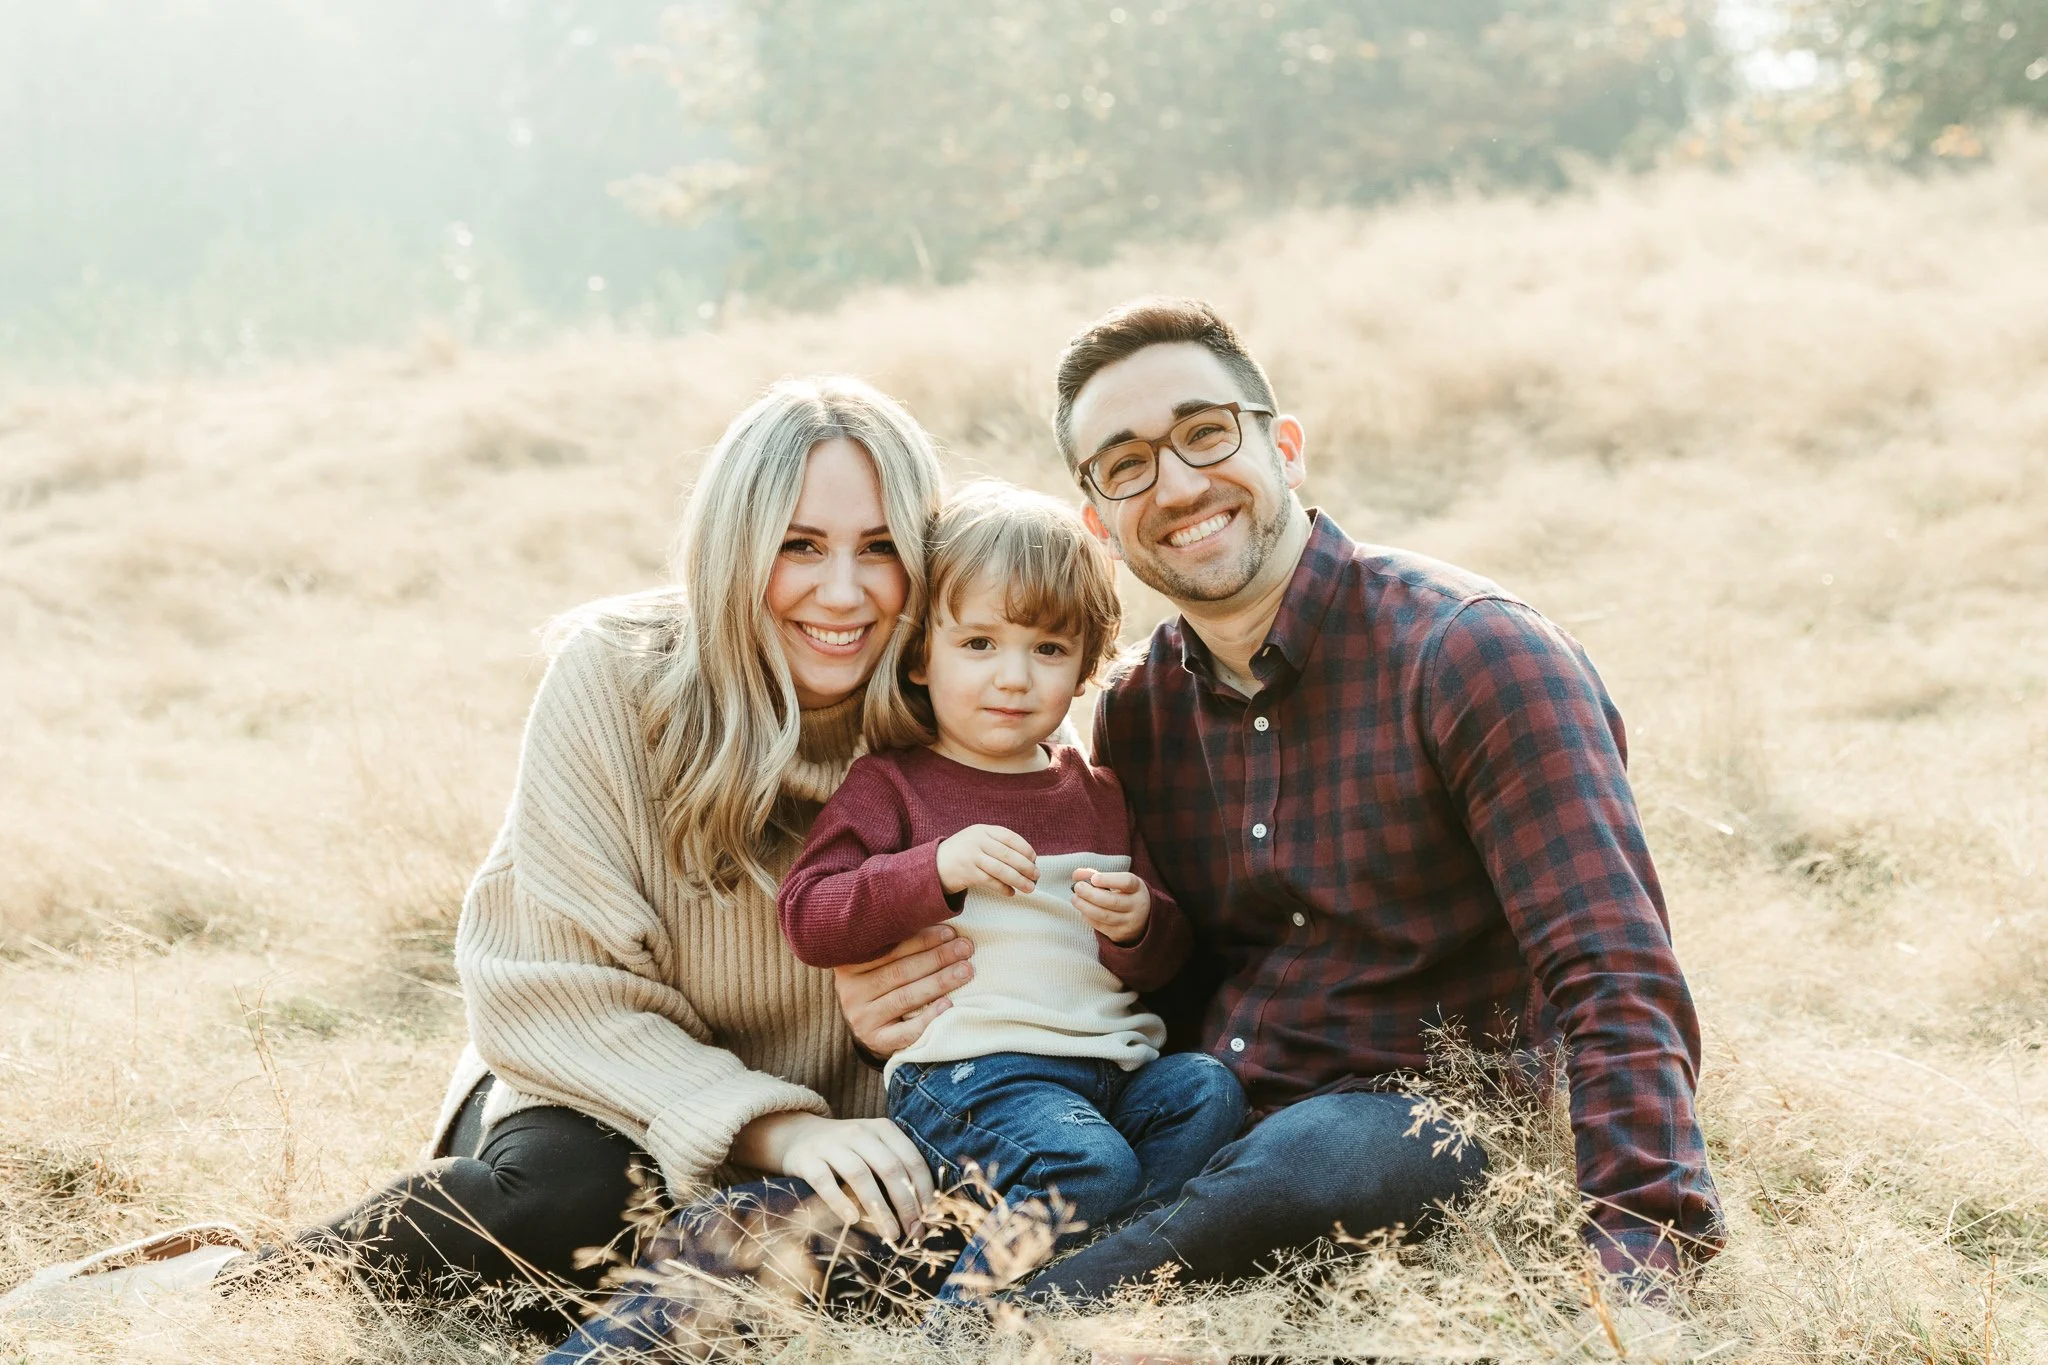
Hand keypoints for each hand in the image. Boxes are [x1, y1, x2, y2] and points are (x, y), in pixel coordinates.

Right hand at [728, 1111, 934, 1242]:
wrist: (797, 1135)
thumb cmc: (847, 1152)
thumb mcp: (874, 1150)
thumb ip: (896, 1171)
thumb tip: (925, 1213)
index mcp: (882, 1129)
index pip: (912, 1160)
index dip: (924, 1191)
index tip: (929, 1219)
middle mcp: (859, 1132)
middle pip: (889, 1168)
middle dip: (906, 1203)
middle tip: (914, 1233)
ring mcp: (831, 1145)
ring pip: (860, 1175)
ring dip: (878, 1208)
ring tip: (890, 1234)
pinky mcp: (807, 1159)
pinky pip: (825, 1181)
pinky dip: (840, 1201)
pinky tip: (852, 1220)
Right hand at [831, 923, 973, 1057]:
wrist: (872, 1025)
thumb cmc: (884, 981)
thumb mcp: (880, 959)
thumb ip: (897, 940)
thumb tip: (939, 917)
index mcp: (850, 963)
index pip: (889, 948)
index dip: (923, 939)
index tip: (951, 932)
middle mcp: (851, 991)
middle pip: (900, 971)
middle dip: (937, 958)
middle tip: (965, 948)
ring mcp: (861, 1017)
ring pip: (904, 997)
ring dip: (939, 982)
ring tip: (966, 971)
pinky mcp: (875, 1040)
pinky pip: (904, 1032)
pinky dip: (928, 1018)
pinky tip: (948, 1005)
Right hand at [935, 824, 1037, 896]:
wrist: (933, 865)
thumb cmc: (963, 853)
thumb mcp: (977, 839)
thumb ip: (997, 843)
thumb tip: (1028, 858)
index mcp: (982, 830)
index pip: (1010, 837)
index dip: (1025, 848)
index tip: (1034, 859)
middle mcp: (977, 841)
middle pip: (1008, 854)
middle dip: (1026, 866)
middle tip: (1037, 876)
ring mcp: (971, 857)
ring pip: (1001, 870)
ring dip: (1018, 880)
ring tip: (1030, 888)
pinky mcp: (967, 873)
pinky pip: (990, 882)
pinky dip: (1003, 888)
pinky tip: (1011, 892)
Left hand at [1072, 868, 1148, 944]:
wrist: (1140, 918)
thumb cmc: (1123, 893)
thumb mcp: (1116, 881)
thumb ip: (1096, 875)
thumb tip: (1077, 874)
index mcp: (1137, 888)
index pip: (1126, 882)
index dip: (1109, 880)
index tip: (1093, 878)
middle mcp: (1137, 906)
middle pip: (1112, 901)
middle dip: (1090, 894)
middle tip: (1077, 887)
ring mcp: (1130, 922)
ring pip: (1104, 915)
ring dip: (1085, 906)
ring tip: (1075, 898)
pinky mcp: (1120, 934)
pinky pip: (1100, 926)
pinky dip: (1088, 917)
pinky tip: (1083, 910)